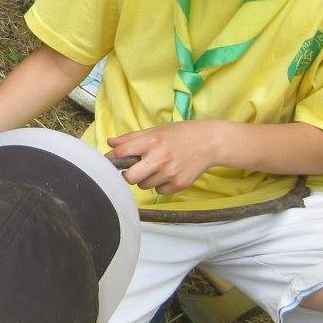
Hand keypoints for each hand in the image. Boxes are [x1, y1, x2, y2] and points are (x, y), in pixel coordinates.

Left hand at [108, 120, 228, 194]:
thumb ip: (131, 138)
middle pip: (129, 178)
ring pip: (144, 186)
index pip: (121, 153)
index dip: (113, 158)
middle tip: (135, 169)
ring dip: (146, 179)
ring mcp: (171, 173)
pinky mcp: (180, 184)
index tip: (113, 160)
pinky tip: (168, 174)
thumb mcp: (156, 130)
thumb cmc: (181, 134)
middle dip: (128, 175)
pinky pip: (159, 191)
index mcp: (152, 141)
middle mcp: (160, 158)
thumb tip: (110, 143)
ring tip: (157, 168)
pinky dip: (160, 185)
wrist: (211, 142)